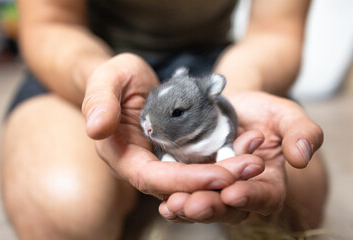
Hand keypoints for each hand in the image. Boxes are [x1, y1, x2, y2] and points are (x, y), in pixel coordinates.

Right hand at [82, 54, 264, 198]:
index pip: (151, 178)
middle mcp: (141, 165)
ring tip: (255, 162)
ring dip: (225, 175)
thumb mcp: (107, 79)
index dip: (185, 181)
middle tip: (252, 168)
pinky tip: (245, 153)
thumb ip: (99, 101)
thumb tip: (96, 129)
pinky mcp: (176, 153)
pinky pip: (199, 164)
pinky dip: (222, 162)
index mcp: (121, 155)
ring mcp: (160, 161)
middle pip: (178, 185)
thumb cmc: (115, 78)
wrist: (128, 80)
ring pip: (192, 179)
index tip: (221, 177)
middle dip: (215, 181)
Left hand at [159, 91, 322, 222]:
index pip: (265, 196)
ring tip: (174, 204)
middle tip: (194, 204)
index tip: (233, 192)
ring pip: (204, 205)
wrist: (232, 104)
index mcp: (268, 180)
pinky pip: (185, 194)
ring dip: (188, 208)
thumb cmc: (261, 111)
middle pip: (229, 208)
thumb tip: (302, 157)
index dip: (251, 197)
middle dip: (211, 207)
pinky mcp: (193, 180)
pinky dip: (174, 200)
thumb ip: (302, 132)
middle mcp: (241, 190)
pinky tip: (164, 205)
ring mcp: (215, 188)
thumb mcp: (286, 115)